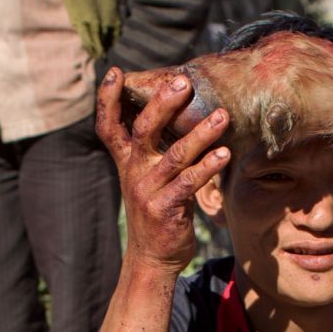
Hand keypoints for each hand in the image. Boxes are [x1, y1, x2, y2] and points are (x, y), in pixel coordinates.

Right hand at [96, 68, 230, 273]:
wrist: (153, 259)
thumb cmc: (158, 214)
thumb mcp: (149, 181)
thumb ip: (156, 154)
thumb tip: (179, 120)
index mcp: (127, 163)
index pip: (109, 127)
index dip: (108, 99)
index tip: (114, 72)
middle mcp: (135, 173)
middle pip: (144, 130)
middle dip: (163, 104)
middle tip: (184, 84)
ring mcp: (149, 191)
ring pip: (175, 155)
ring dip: (201, 134)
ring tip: (222, 116)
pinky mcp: (166, 209)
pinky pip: (189, 183)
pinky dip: (208, 166)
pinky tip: (224, 154)